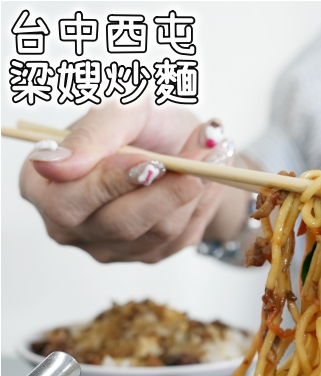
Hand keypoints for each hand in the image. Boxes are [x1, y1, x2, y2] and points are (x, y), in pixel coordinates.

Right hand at [19, 98, 243, 262]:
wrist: (183, 144)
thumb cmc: (143, 124)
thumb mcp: (122, 109)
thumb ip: (93, 133)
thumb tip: (56, 166)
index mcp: (43, 184)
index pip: (66, 200)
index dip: (110, 182)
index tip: (149, 160)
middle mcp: (69, 224)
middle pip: (117, 224)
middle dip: (166, 189)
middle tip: (201, 155)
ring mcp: (108, 245)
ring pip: (158, 231)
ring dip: (194, 189)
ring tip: (211, 150)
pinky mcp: (147, 254)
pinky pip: (181, 235)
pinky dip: (202, 201)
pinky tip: (208, 174)